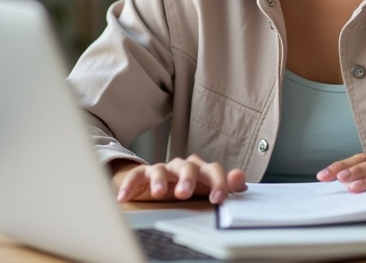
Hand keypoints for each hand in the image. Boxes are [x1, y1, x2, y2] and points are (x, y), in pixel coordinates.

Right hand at [111, 154, 246, 203]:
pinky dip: (130, 185)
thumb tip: (241, 179)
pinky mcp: (142, 175)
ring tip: (158, 193)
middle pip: (188, 166)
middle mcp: (182, 167)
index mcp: (201, 170)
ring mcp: (162, 170)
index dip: (218, 182)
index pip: (213, 170)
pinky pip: (136, 176)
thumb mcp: (205, 190)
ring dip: (160, 180)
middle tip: (184, 194)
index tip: (219, 199)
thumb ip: (224, 185)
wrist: (155, 186)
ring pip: (162, 168)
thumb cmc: (184, 189)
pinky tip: (124, 197)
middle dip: (188, 179)